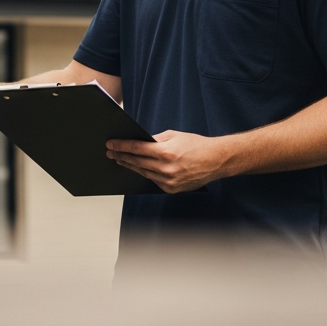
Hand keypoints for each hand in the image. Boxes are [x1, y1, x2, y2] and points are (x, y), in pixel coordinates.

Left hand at [106, 130, 229, 192]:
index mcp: (166, 152)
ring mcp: (169, 181)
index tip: (111, 144)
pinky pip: (153, 180)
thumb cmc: (196, 145)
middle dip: (121, 156)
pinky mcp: (172, 189)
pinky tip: (137, 168)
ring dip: (130, 166)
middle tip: (110, 152)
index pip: (136, 148)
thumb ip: (155, 140)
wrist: (216, 160)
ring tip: (120, 160)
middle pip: (137, 162)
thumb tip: (139, 142)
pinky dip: (145, 173)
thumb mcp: (174, 136)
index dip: (121, 146)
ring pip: (143, 172)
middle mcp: (166, 168)